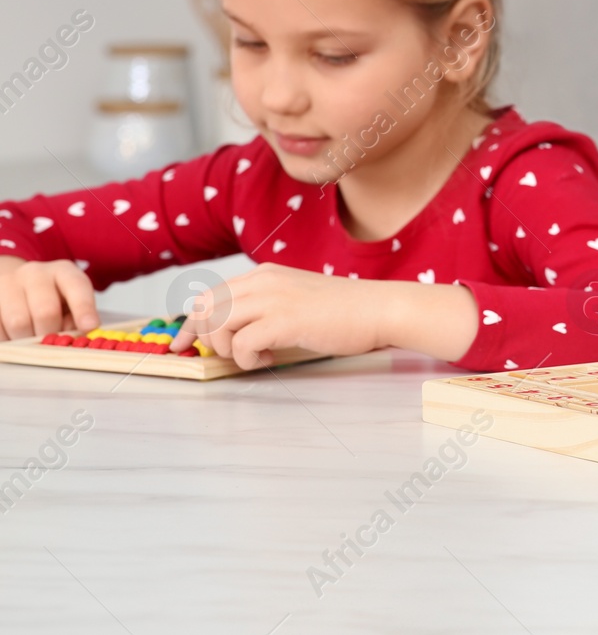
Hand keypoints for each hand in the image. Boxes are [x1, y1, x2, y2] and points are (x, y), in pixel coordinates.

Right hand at [0, 256, 99, 339]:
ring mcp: (7, 283)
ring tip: (31, 337)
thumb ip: (75, 317)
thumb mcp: (71, 300)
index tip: (89, 327)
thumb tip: (67, 337)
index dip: (84, 309)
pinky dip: (7, 339)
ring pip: (18, 322)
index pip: (77, 287)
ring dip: (27, 339)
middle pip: (45, 312)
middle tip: (49, 340)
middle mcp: (34, 273)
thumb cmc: (52, 296)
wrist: (16, 281)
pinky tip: (14, 334)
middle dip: (50, 334)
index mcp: (63, 271)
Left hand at [170, 264, 387, 369]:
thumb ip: (266, 307)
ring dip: (225, 348)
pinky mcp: (284, 320)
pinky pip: (241, 343)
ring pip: (217, 323)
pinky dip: (246, 359)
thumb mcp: (296, 299)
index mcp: (265, 274)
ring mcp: (273, 299)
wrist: (380, 309)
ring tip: (250, 356)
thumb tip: (233, 333)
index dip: (189, 323)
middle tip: (215, 355)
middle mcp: (264, 281)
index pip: (209, 295)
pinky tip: (268, 360)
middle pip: (204, 307)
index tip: (181, 344)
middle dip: (199, 336)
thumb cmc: (345, 311)